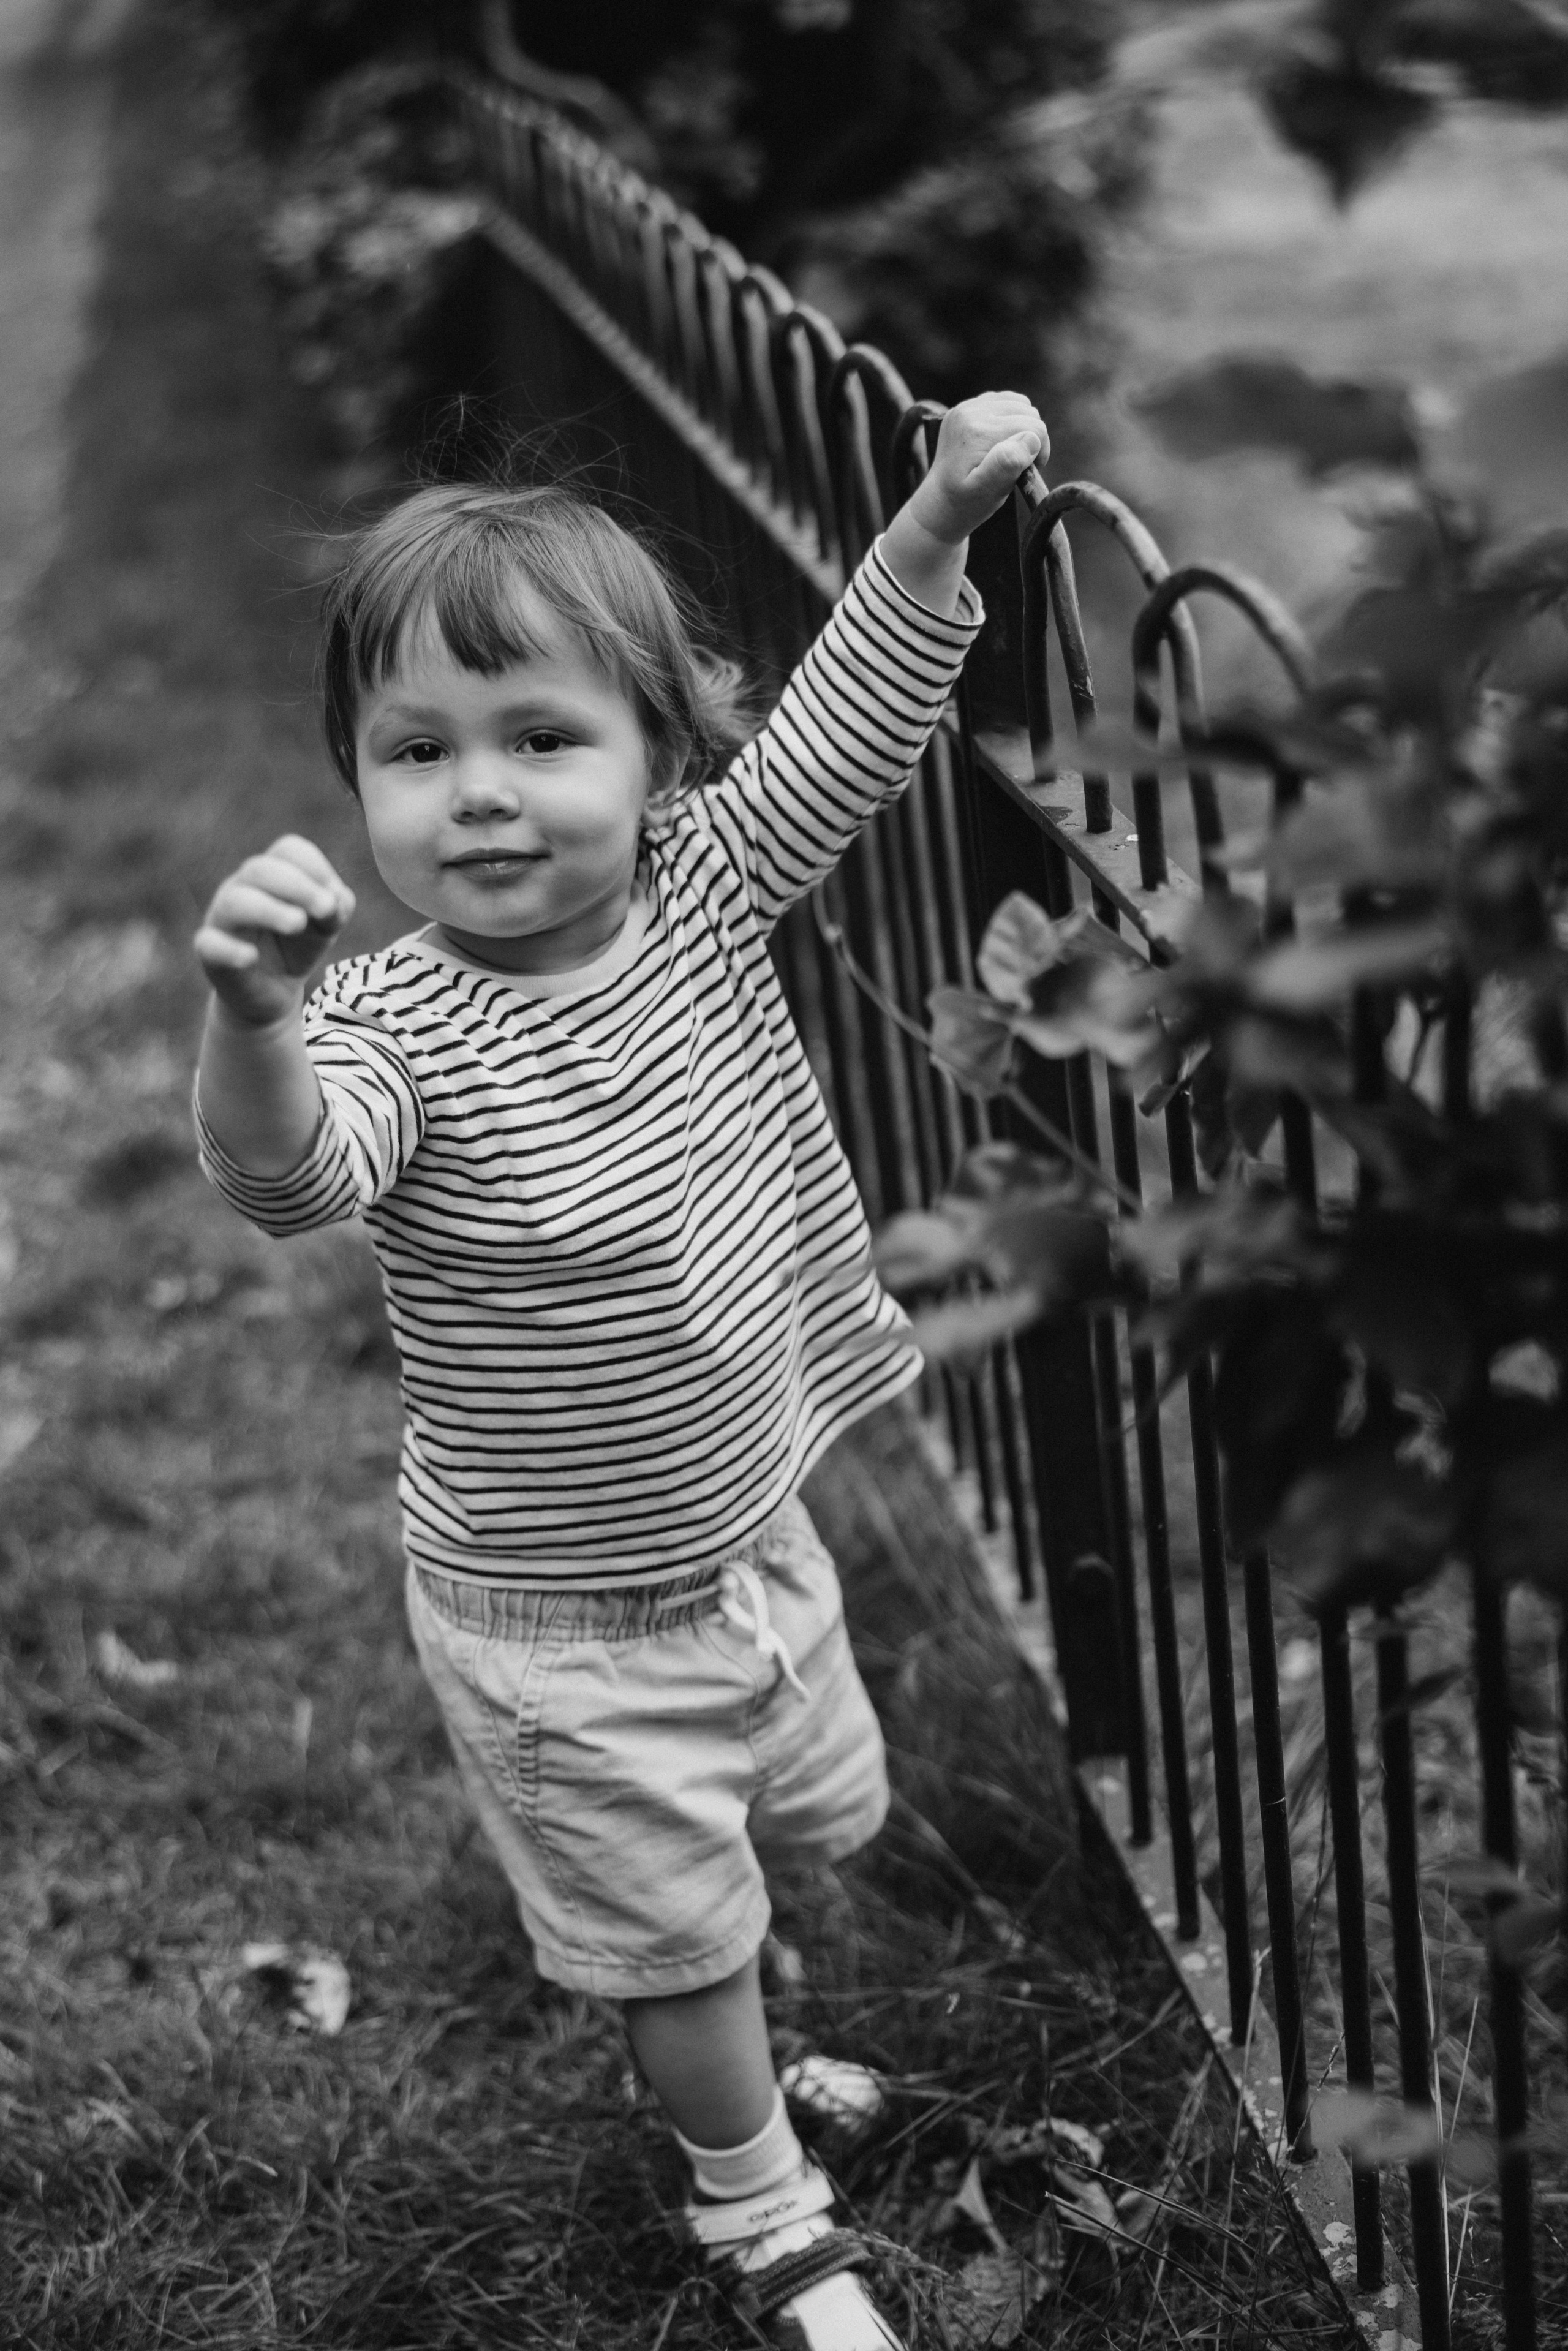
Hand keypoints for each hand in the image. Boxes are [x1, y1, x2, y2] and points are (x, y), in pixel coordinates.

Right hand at [194, 833, 355, 1027]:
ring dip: (270, 910)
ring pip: (235, 902)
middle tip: (326, 909)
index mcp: (272, 874)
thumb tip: (335, 898)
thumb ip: (336, 911)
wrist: (272, 992)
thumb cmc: (297, 948)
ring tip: (298, 924)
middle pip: (260, 869)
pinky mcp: (210, 953)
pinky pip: (208, 944)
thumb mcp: (325, 929)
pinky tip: (251, 958)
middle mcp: (242, 888)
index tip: (334, 900)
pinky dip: (230, 950)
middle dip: (298, 886)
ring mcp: (222, 919)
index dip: (316, 868)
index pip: (289, 851)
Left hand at [905, 391, 1049, 546]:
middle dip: (1032, 438)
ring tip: (1013, 452)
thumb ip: (1007, 464)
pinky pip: (1003, 401)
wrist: (939, 504)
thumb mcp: (987, 492)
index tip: (1031, 470)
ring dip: (1023, 427)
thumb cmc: (965, 504)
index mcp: (977, 431)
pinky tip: (1003, 441)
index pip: (1032, 427)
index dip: (1040, 450)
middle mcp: (970, 412)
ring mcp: (966, 407)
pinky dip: (1011, 419)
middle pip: (1027, 411)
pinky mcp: (966, 408)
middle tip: (1022, 464)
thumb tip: (1030, 438)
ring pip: (1018, 403)